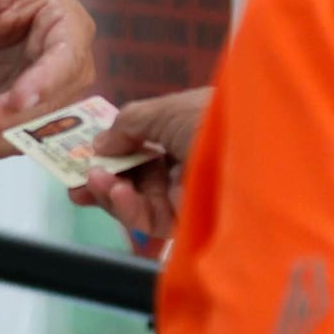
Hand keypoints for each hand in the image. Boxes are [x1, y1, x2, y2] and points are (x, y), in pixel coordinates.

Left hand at [0, 0, 101, 155]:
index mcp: (68, 23)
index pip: (66, 57)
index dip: (46, 81)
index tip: (19, 100)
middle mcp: (69, 67)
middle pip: (52, 105)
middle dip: (13, 122)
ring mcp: (51, 98)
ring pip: (33, 132)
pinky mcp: (25, 121)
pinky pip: (8, 141)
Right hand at [67, 86, 210, 244]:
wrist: (258, 151)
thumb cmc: (216, 120)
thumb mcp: (165, 110)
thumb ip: (127, 124)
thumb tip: (100, 142)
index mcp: (183, 133)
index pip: (140, 146)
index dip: (110, 151)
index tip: (80, 157)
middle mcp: (185, 165)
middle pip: (134, 177)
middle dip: (102, 178)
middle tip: (75, 180)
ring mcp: (187, 195)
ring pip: (137, 201)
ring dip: (110, 192)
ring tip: (95, 181)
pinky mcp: (190, 223)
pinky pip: (150, 220)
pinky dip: (128, 208)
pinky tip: (118, 192)